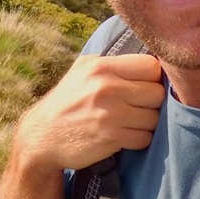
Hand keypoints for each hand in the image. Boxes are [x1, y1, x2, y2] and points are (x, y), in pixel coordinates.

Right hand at [13, 53, 165, 172]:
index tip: (144, 85)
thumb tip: (144, 59)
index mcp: (101, 67)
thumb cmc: (67, 100)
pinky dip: (138, 139)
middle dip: (151, 102)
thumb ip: (110, 61)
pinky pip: (144, 138)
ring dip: (145, 123)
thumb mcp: (81, 70)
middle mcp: (107, 88)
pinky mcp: (111, 138)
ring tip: (129, 122)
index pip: (151, 66)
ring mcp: (110, 114)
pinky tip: (124, 135)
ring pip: (154, 118)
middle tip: (138, 106)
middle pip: (157, 93)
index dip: (152, 77)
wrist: (42, 135)